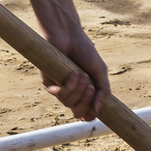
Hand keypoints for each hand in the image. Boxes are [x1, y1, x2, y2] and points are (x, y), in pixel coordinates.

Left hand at [21, 0, 110, 121]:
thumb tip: (97, 111)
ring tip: (82, 74)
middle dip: (86, 102)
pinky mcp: (47, 83)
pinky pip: (59, 94)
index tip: (96, 109)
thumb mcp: (100, 72)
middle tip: (91, 88)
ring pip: (69, 104)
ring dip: (79, 91)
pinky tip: (73, 74)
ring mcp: (58, 88)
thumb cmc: (84, 50)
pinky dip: (69, 86)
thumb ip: (103, 92)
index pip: (84, 113)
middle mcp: (70, 93)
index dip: (90, 115)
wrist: (68, 35)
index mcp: (82, 92)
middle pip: (77, 112)